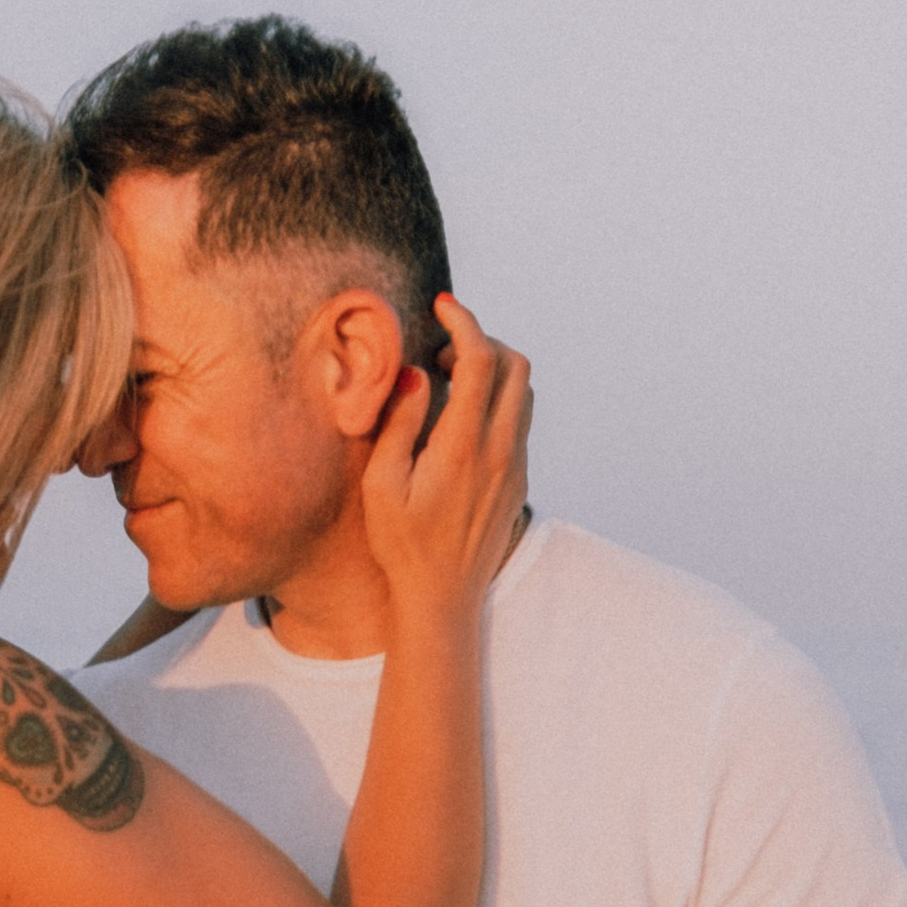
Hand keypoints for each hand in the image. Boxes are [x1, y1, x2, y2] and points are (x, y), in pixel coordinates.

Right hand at [358, 296, 531, 621]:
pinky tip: (463, 421)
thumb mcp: (382, 485)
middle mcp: (499, 450)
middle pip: (516, 364)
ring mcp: (514, 466)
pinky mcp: (518, 481)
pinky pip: (519, 421)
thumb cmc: (402, 546)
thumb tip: (416, 375)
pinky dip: (498, 401)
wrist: (441, 599)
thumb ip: (400, 423)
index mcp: (463, 445)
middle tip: (443, 355)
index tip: (443, 307)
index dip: (464, 322)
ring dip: (494, 372)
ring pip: (524, 392)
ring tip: (452, 384)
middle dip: (482, 342)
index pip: (480, 359)